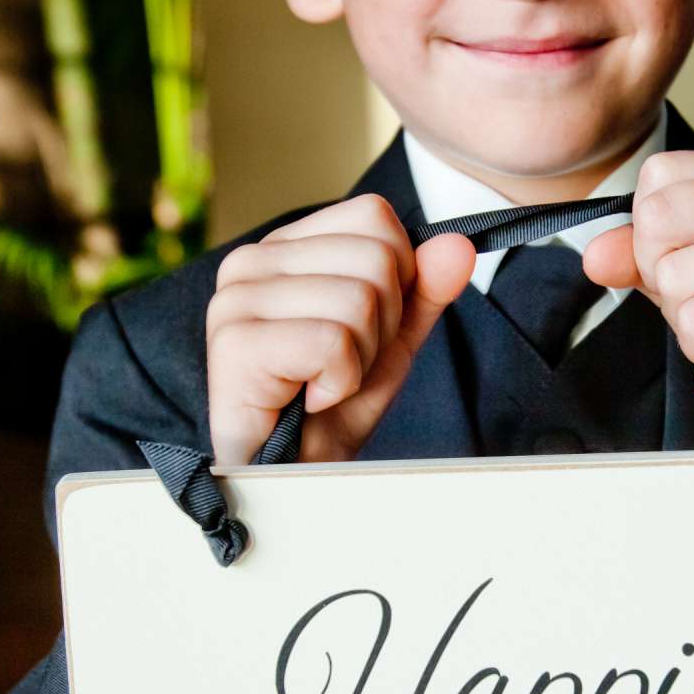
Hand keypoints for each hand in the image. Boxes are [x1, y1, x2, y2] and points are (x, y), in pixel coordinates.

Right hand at [206, 196, 476, 464]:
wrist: (296, 476)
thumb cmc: (332, 408)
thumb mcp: (392, 341)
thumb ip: (423, 290)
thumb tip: (458, 243)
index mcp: (282, 248)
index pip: (374, 216)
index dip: (396, 281)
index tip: (362, 331)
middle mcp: (249, 262)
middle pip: (375, 257)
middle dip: (382, 326)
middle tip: (342, 367)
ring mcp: (235, 300)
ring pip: (359, 300)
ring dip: (360, 360)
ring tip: (324, 385)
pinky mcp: (235, 344)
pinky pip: (333, 342)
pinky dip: (340, 383)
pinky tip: (309, 399)